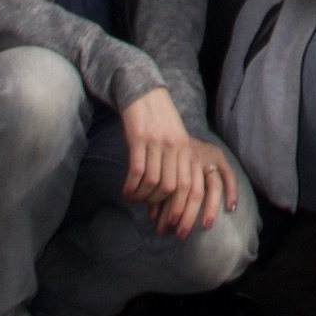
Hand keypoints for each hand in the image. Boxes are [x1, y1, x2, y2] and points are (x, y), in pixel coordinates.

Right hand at [117, 85, 236, 237]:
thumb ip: (175, 162)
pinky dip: (132, 187)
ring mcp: (157, 142)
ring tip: (136, 200)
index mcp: (185, 148)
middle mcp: (174, 146)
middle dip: (164, 209)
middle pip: (172, 187)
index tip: (176, 225)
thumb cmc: (158, 119)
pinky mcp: (139, 138)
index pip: (189, 185)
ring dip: (144, 197)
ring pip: (153, 182)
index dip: (183, 208)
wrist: (142, 90)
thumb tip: (169, 195)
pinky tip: (127, 192)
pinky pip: (136, 171)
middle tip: (155, 221)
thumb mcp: (173, 138)